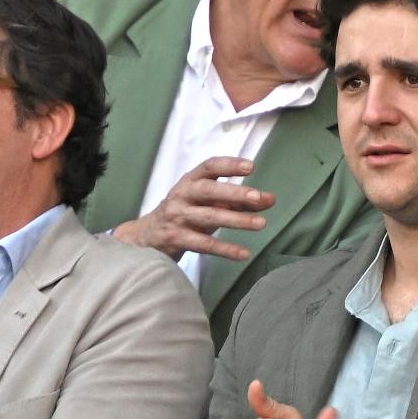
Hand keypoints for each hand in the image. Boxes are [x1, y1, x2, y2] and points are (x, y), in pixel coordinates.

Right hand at [112, 156, 275, 260]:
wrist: (147, 237)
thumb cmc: (185, 215)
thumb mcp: (207, 203)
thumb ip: (237, 200)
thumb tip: (270, 199)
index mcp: (189, 181)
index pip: (209, 166)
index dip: (229, 165)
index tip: (251, 167)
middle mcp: (181, 195)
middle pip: (209, 190)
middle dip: (235, 192)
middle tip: (258, 197)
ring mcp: (177, 217)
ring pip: (209, 217)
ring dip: (237, 220)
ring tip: (261, 224)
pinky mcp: (176, 239)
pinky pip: (203, 244)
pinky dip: (225, 249)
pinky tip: (244, 253)